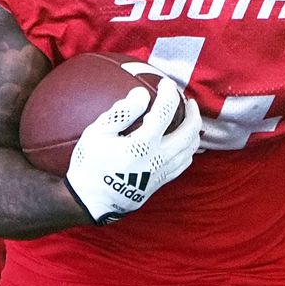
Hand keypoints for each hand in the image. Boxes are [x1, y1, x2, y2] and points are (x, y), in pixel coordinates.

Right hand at [65, 78, 201, 223]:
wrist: (92, 202)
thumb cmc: (90, 165)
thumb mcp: (96, 134)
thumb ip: (121, 112)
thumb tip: (142, 94)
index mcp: (143, 144)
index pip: (164, 112)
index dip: (169, 93)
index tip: (166, 83)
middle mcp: (159, 158)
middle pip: (189, 132)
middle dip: (193, 112)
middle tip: (188, 100)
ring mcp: (163, 172)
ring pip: (191, 149)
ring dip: (194, 130)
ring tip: (189, 117)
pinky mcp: (161, 182)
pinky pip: (184, 163)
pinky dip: (189, 148)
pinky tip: (183, 141)